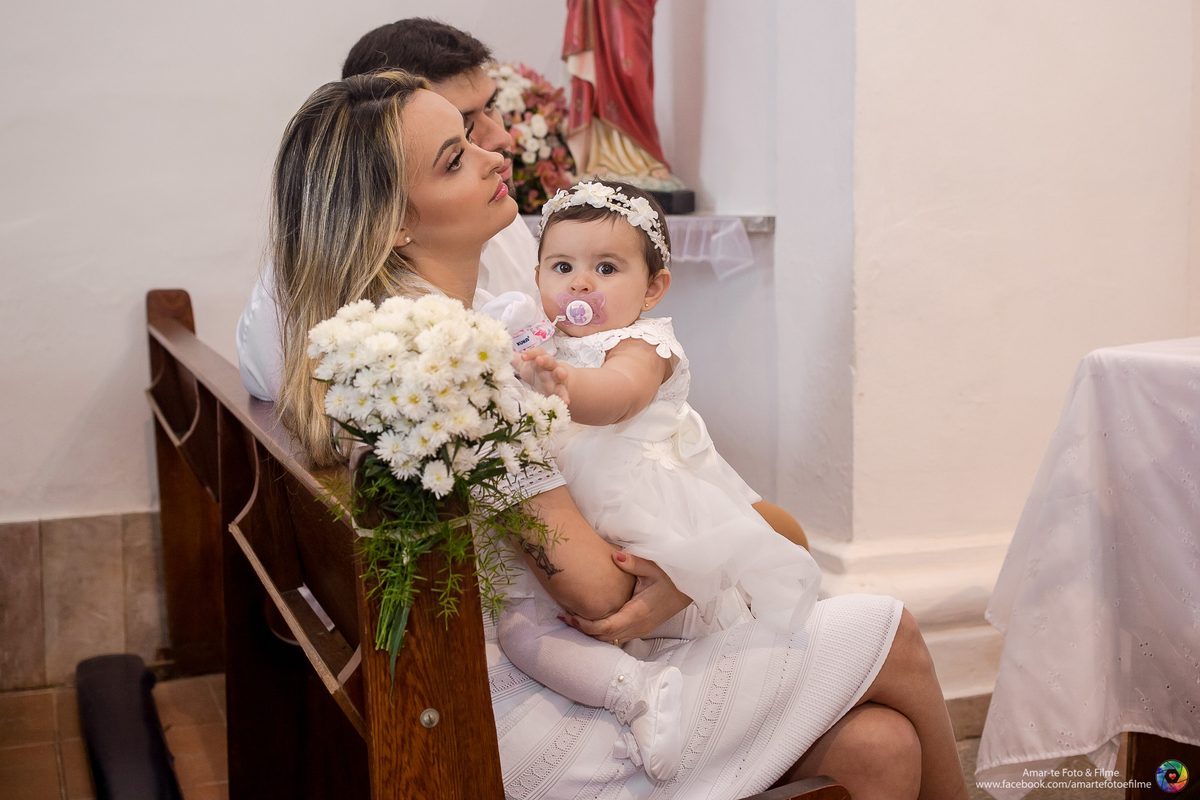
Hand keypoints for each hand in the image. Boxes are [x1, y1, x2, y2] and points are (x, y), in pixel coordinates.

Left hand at [515, 346, 569, 402]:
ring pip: (560, 373)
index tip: (523, 356)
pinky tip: (565, 402)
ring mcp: (556, 378)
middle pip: (549, 360)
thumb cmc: (536, 372)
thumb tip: (501, 351)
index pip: (538, 352)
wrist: (554, 383)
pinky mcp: (560, 390)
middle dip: (545, 360)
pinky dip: (564, 396)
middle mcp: (550, 366)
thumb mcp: (524, 366)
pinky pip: (563, 392)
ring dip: (560, 373)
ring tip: (562, 374)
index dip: (531, 353)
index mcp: (540, 359)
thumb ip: (514, 360)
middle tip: (539, 360)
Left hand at [562, 552, 691, 643]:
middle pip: (604, 637)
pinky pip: (617, 636)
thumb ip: (633, 562)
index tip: (568, 615)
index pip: (605, 627)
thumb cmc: (671, 577)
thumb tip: (615, 556)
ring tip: (573, 618)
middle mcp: (638, 626)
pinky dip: (602, 632)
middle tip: (563, 616)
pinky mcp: (641, 629)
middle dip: (583, 629)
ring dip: (592, 632)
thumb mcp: (653, 566)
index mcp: (637, 613)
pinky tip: (591, 620)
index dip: (584, 625)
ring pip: (610, 639)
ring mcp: (641, 630)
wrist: (688, 589)